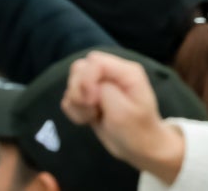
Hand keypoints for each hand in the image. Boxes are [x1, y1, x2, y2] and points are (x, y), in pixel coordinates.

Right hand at [60, 51, 185, 183]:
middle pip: (79, 68)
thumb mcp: (124, 112)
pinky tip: (87, 120)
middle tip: (92, 109)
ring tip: (93, 115)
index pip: (94, 61)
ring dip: (76, 103)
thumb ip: (106, 92)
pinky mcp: (90, 99)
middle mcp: (113, 74)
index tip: (92, 102)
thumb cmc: (137, 129)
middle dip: (78, 91)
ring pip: (72, 83)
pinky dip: (74, 111)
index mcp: (127, 72)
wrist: (138, 147)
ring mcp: (100, 85)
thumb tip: (91, 83)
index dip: (86, 80)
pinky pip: (69, 98)